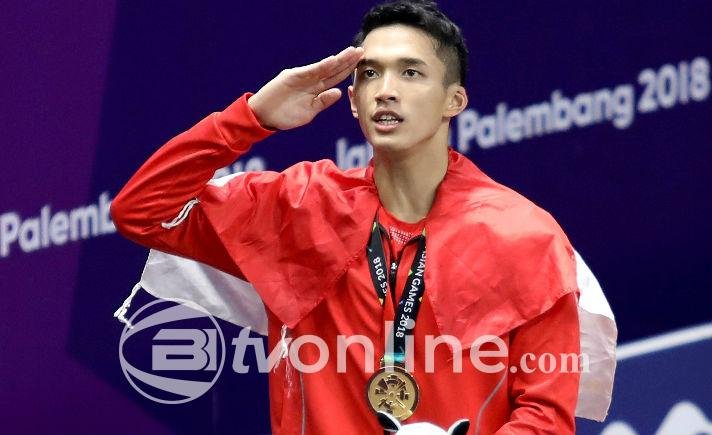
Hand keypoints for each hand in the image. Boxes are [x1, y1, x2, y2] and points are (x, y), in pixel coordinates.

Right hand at [247, 46, 363, 129]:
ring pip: (323, 67)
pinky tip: (333, 61)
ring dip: (338, 60)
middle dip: (347, 61)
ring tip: (351, 53)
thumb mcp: (309, 112)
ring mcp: (302, 77)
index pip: (335, 77)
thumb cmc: (285, 115)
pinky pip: (309, 71)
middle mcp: (310, 80)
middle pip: (332, 69)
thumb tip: (338, 92)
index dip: (348, 71)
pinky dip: (321, 66)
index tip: (361, 64)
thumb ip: (323, 102)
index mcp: (316, 89)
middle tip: (361, 51)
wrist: (263, 116)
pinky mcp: (292, 77)